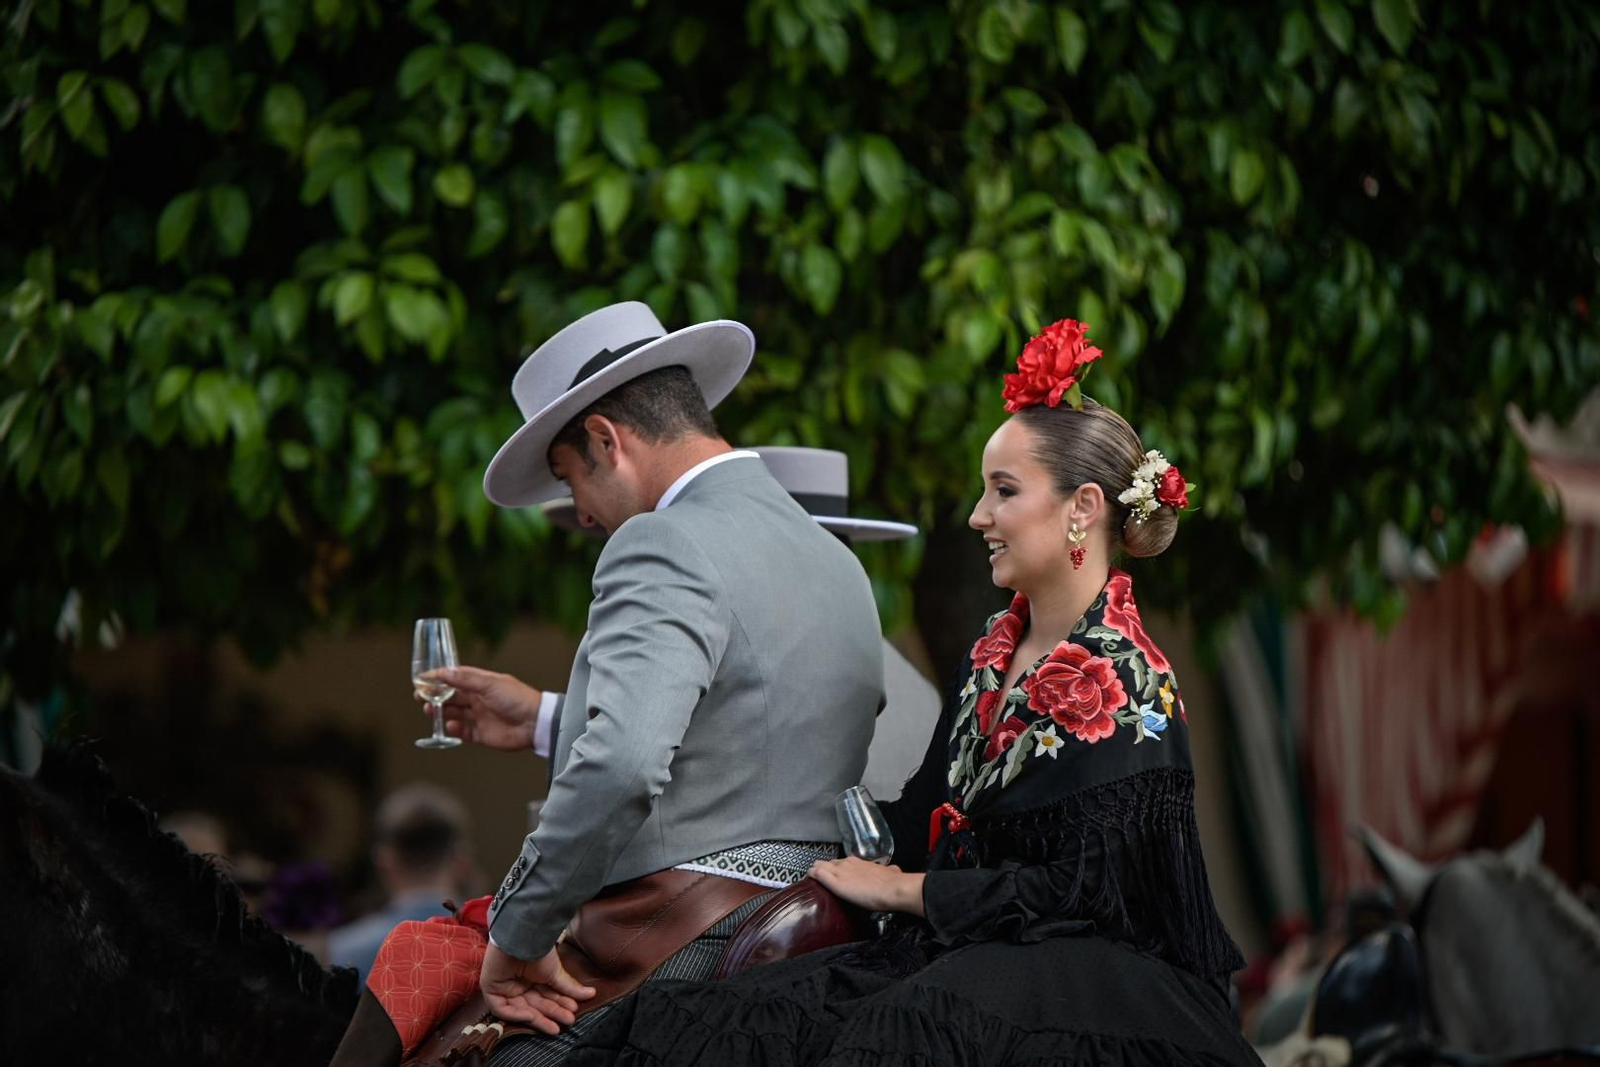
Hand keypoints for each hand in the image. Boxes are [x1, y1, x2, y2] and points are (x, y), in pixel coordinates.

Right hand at [420, 666, 540, 750]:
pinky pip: (464, 732)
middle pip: (452, 696)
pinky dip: (454, 730)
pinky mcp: (483, 734)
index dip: (439, 678)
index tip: (423, 679)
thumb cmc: (517, 698)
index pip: (456, 678)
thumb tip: (443, 671)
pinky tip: (450, 725)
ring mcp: (481, 716)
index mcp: (482, 683)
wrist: (535, 723)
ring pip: (454, 713)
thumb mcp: (489, 684)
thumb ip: (465, 679)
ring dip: (441, 711)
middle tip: (420, 696)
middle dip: (435, 695)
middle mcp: (479, 699)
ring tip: (430, 709)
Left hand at [480, 942, 594, 1033]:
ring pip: (521, 1008)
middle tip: (568, 1021)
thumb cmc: (538, 950)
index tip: (573, 1011)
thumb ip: (569, 987)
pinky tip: (531, 1016)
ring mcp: (504, 987)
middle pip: (535, 1004)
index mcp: (532, 976)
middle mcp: (519, 982)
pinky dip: (516, 1014)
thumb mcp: (556, 972)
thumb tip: (591, 993)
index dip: (559, 1003)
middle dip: (552, 1013)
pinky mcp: (491, 989)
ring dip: (539, 1018)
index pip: (546, 995)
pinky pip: (501, 1009)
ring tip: (556, 1027)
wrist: (523, 937)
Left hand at [807, 857, 924, 915]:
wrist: (891, 889)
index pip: (841, 862)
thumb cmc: (892, 882)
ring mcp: (840, 872)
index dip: (835, 868)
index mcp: (859, 862)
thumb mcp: (891, 872)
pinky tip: (808, 877)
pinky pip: (819, 875)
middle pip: (828, 863)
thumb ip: (890, 871)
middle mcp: (847, 864)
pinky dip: (812, 875)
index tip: (833, 873)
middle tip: (820, 877)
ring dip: (815, 871)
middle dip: (822, 869)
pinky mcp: (835, 883)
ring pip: (820, 866)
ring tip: (811, 877)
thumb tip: (894, 871)